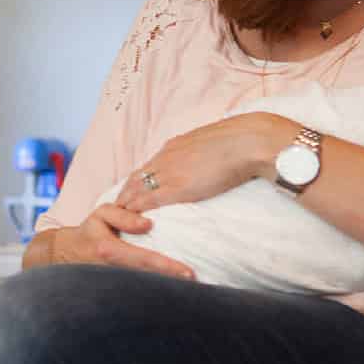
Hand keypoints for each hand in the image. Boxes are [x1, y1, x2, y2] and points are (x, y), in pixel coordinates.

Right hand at [51, 204, 196, 278]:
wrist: (65, 253)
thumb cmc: (89, 231)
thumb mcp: (101, 214)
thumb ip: (124, 216)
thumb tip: (148, 224)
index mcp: (111, 250)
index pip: (145, 259)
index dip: (168, 267)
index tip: (188, 273)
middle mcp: (114, 270)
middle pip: (150, 278)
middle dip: (173, 283)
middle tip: (199, 284)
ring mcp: (115, 282)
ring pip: (146, 287)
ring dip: (167, 289)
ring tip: (194, 289)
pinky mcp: (117, 287)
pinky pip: (140, 289)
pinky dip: (157, 290)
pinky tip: (174, 290)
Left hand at [116, 112, 293, 212]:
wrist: (247, 142)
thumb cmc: (240, 141)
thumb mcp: (213, 143)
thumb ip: (203, 154)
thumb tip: (208, 161)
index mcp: (175, 146)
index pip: (148, 166)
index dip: (138, 181)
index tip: (132, 192)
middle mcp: (166, 158)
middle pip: (135, 178)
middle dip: (125, 194)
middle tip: (116, 210)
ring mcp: (169, 173)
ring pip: (136, 190)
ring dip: (125, 205)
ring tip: (118, 219)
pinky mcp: (175, 188)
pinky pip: (147, 202)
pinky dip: (135, 212)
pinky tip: (130, 222)